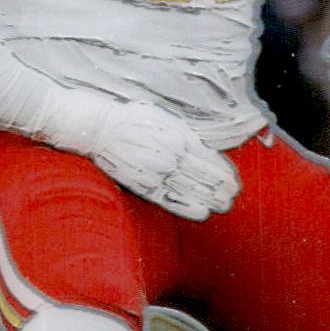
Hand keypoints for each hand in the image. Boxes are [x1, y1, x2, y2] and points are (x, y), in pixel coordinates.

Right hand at [44, 90, 239, 219]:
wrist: (95, 127)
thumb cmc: (128, 119)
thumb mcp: (161, 117)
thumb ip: (182, 133)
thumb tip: (203, 147)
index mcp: (178, 135)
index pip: (209, 157)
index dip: (223, 171)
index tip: (233, 180)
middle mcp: (170, 154)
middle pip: (204, 176)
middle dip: (221, 188)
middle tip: (232, 195)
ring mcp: (156, 171)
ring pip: (191, 189)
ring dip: (211, 199)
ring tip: (224, 206)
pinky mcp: (142, 184)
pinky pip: (169, 199)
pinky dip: (188, 207)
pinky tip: (203, 213)